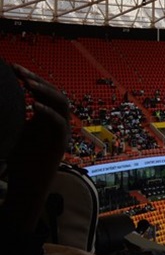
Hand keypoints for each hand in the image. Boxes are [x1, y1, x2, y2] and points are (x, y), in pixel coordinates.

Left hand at [1, 65, 70, 231]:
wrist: (25, 186)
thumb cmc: (17, 161)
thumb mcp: (12, 132)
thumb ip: (12, 116)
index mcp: (45, 117)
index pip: (44, 91)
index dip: (31, 77)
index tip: (13, 68)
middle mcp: (56, 121)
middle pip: (54, 93)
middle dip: (37, 79)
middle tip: (19, 71)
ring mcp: (60, 132)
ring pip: (62, 103)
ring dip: (45, 91)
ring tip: (28, 83)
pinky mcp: (60, 144)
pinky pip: (60, 124)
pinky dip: (48, 113)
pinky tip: (34, 106)